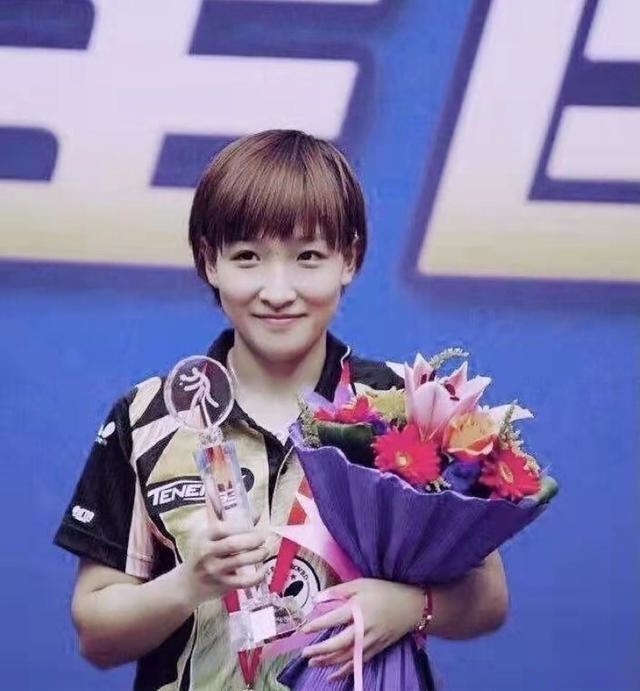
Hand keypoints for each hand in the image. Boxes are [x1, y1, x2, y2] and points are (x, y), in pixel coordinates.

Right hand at [177, 516, 267, 608]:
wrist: (187, 585)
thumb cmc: (203, 556)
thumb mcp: (210, 538)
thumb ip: (232, 525)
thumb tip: (257, 514)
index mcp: (204, 537)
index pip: (225, 528)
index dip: (243, 527)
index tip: (254, 528)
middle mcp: (207, 553)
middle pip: (233, 544)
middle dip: (253, 539)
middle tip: (263, 538)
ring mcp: (214, 570)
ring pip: (240, 561)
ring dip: (258, 555)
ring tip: (265, 551)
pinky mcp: (222, 585)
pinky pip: (244, 581)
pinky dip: (258, 575)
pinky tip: (264, 569)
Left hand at [301, 578, 423, 679]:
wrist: (411, 606)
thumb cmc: (384, 591)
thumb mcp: (360, 584)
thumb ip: (338, 591)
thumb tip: (317, 598)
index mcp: (357, 610)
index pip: (332, 619)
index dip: (316, 625)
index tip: (303, 630)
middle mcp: (363, 629)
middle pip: (338, 644)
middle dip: (320, 650)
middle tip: (305, 653)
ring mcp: (370, 642)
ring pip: (346, 657)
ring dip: (328, 662)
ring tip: (313, 663)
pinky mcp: (376, 649)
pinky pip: (358, 663)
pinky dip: (344, 671)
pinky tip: (333, 675)